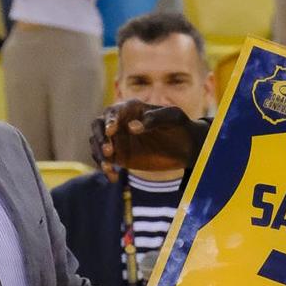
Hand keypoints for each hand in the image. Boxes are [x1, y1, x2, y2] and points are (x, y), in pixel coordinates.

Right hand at [90, 98, 206, 177]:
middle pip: (98, 125)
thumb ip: (154, 118)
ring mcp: (118, 139)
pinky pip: (105, 161)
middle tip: (108, 151)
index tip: (111, 131)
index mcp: (132, 108)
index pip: (113, 111)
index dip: (109, 120)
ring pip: (97, 143)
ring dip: (99, 155)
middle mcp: (121, 122)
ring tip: (109, 167)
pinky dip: (105, 168)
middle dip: (99, 137)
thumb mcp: (173, 118)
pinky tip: (113, 177)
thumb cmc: (181, 127)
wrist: (187, 148)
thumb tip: (132, 127)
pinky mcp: (120, 156)